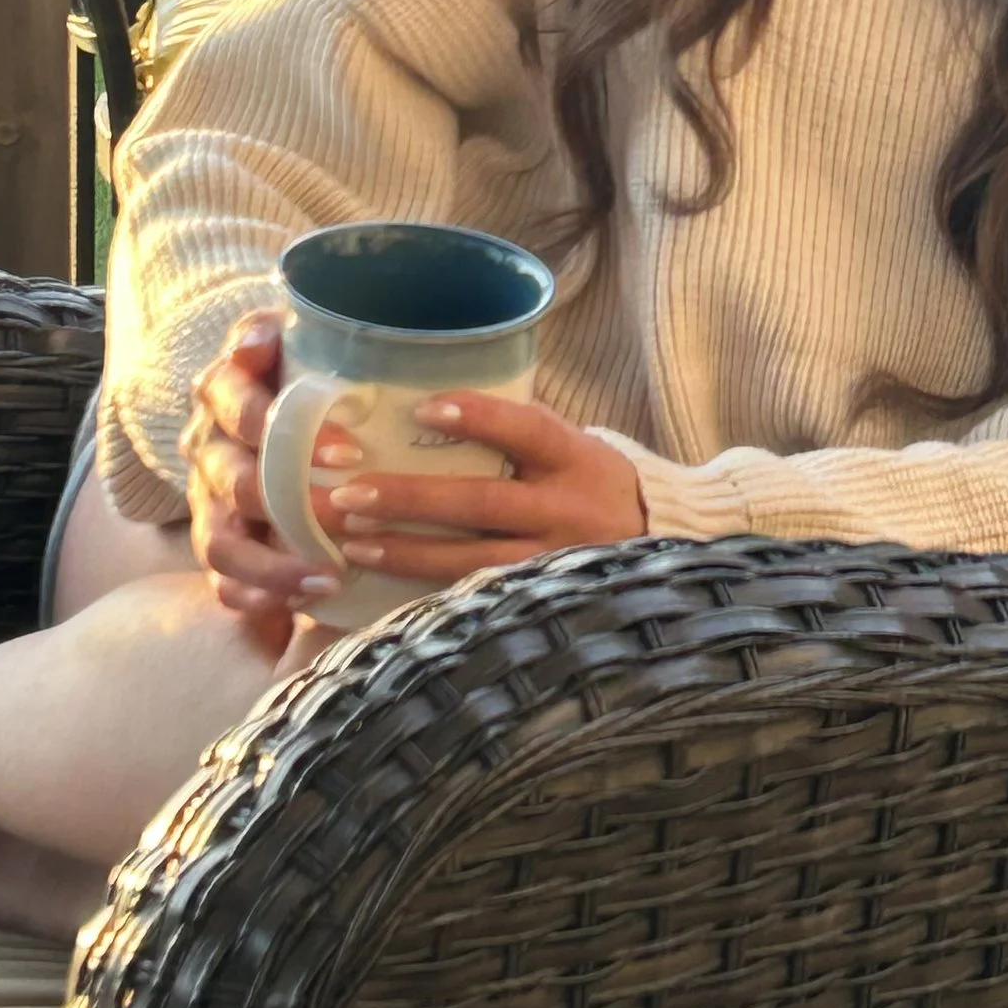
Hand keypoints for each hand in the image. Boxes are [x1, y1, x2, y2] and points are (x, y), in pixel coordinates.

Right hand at [180, 309, 341, 650]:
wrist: (268, 390)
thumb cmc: (299, 361)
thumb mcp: (293, 331)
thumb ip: (280, 329)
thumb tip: (256, 342)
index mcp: (221, 390)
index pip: (239, 407)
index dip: (286, 429)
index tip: (349, 449)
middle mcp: (207, 445)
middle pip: (233, 482)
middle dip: (287, 504)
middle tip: (350, 518)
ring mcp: (207, 498)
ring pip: (220, 543)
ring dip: (272, 567)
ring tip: (327, 580)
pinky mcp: (219, 539)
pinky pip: (221, 580)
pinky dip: (254, 598)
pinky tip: (297, 608)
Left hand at [319, 395, 646, 584]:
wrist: (658, 545)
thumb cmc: (593, 482)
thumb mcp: (573, 445)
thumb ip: (518, 430)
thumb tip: (426, 406)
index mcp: (575, 459)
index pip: (527, 429)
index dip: (477, 418)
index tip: (423, 409)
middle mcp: (565, 511)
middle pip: (482, 503)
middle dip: (409, 499)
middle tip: (349, 494)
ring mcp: (551, 563)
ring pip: (470, 561)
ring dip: (405, 552)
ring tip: (351, 542)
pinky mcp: (537, 602)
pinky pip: (475, 597)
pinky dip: (426, 591)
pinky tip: (383, 586)